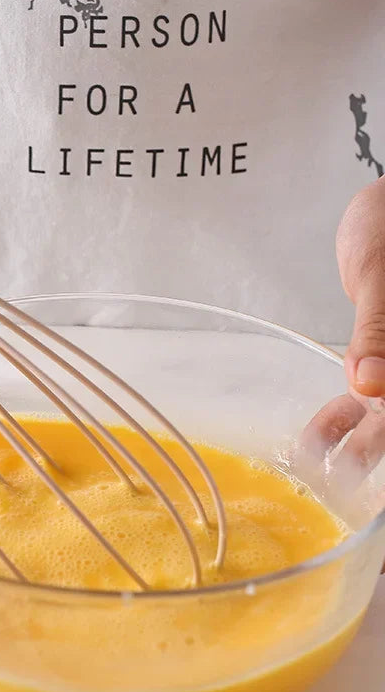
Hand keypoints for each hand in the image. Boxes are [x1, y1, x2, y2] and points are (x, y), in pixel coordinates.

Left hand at [297, 177, 384, 496]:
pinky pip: (366, 400)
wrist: (382, 206)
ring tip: (319, 471)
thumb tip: (371, 386)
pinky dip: (340, 419)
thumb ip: (381, 330)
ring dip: (357, 444)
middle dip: (378, 452)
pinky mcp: (383, 362)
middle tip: (345, 484)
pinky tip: (313, 440)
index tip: (370, 477)